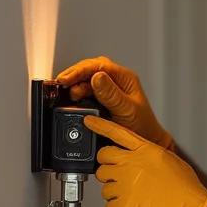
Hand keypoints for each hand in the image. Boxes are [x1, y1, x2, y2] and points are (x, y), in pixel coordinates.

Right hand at [56, 57, 174, 151]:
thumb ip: (111, 95)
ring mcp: (107, 90)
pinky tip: (70, 99)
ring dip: (74, 85)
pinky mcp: (100, 100)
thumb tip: (97, 77)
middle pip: (89, 70)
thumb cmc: (143, 126)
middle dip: (73, 76)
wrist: (145, 141)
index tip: (66, 78)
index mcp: (124, 78)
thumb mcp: (127, 110)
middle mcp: (115, 81)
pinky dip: (76, 95)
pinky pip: (85, 92)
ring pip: (85, 81)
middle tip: (60, 85)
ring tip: (66, 94)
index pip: (99, 65)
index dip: (80, 70)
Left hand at [86, 116, 206, 206]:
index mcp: (147, 151)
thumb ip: (152, 156)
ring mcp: (126, 184)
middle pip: (103, 159)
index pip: (118, 133)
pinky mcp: (124, 205)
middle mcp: (133, 164)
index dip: (101, 126)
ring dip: (114, 193)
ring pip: (104, 186)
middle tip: (118, 177)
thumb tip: (142, 159)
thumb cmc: (189, 194)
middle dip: (107, 167)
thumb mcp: (173, 163)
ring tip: (134, 199)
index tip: (90, 122)